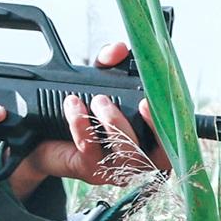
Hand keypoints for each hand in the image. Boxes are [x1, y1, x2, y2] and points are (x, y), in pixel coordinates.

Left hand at [7, 42, 171, 199]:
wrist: (48, 137)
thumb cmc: (87, 111)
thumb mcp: (102, 82)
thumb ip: (110, 64)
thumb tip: (117, 49)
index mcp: (153, 138)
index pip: (172, 136)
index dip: (164, 122)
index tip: (147, 102)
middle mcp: (142, 157)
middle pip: (152, 149)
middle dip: (131, 120)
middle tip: (105, 99)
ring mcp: (119, 168)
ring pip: (125, 152)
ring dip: (109, 123)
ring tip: (95, 101)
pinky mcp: (93, 171)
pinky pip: (91, 149)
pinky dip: (81, 125)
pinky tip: (73, 107)